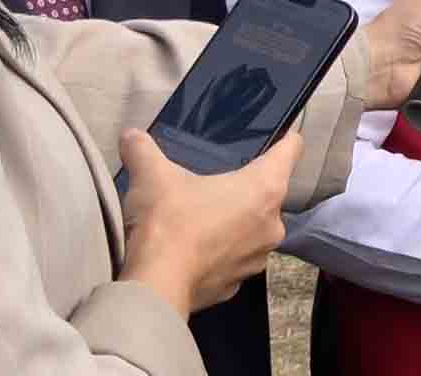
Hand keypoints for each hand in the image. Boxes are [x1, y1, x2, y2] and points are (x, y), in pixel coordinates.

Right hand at [117, 128, 302, 316]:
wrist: (156, 286)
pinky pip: (234, 259)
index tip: (283, 135)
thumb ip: (143, 149)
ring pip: (253, 230)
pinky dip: (220, 253)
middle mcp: (272, 224)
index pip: (290, 152)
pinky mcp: (237, 284)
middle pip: (270, 193)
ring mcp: (257, 258)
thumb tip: (130, 134)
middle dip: (247, 188)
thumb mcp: (151, 175)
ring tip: (204, 217)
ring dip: (235, 223)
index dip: (286, 140)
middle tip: (219, 182)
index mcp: (264, 188)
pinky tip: (196, 249)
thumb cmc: (167, 221)